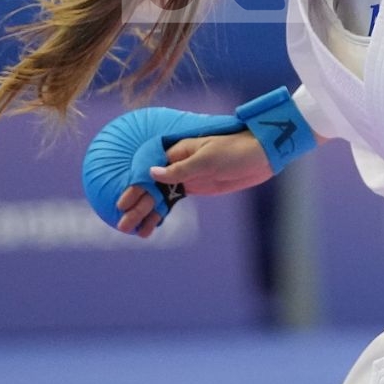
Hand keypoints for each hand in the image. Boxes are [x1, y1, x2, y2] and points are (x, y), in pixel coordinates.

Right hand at [112, 134, 274, 237]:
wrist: (261, 156)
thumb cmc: (236, 150)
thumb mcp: (209, 158)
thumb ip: (181, 168)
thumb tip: (153, 172)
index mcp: (177, 152)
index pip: (149, 171)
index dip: (136, 188)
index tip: (123, 204)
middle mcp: (177, 164)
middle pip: (151, 187)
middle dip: (137, 206)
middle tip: (122, 225)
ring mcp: (186, 177)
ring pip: (160, 197)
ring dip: (146, 213)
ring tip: (132, 232)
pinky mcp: (195, 187)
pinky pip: (172, 201)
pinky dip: (161, 214)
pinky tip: (150, 228)